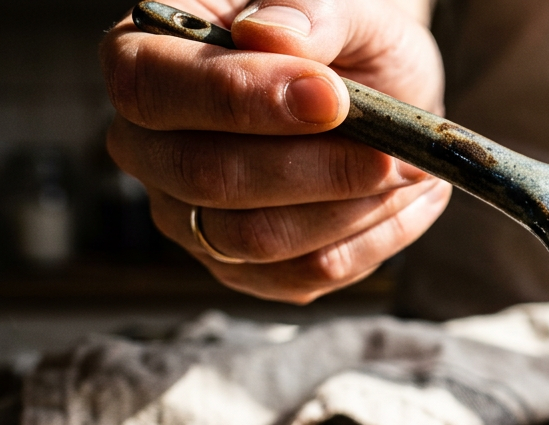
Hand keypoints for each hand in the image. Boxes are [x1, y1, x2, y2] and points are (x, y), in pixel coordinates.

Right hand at [101, 0, 450, 303]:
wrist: (379, 92)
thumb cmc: (345, 43)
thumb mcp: (349, 7)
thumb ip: (311, 11)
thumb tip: (272, 34)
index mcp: (145, 58)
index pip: (148, 87)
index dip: (236, 97)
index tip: (329, 96)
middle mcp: (150, 147)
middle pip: (205, 176)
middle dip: (315, 166)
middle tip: (390, 150)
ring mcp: (190, 217)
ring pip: (257, 238)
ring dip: (349, 206)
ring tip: (403, 168)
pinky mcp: (245, 269)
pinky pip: (304, 273)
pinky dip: (369, 238)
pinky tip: (399, 198)